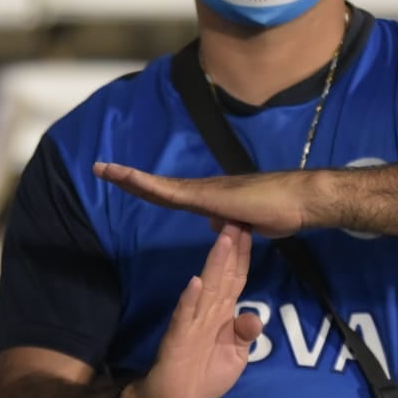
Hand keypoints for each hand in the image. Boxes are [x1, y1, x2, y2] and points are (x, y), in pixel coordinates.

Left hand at [94, 162, 323, 238]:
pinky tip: (133, 180)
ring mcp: (203, 191)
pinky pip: (173, 192)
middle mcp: (200, 192)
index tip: (121, 182)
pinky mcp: (208, 196)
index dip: (144, 189)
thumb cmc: (278, 211)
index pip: (167, 196)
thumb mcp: (244, 228)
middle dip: (129, 179)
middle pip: (156, 187)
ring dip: (131, 178)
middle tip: (100, 169)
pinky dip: (150, 185)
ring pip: (159, 186)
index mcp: (206, 201)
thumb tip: (215, 225)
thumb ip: (228, 226)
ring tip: (105, 170)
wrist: (297, 202)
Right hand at [119, 222, 263, 397]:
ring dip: (215, 265)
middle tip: (238, 220)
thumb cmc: (204, 378)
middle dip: (231, 250)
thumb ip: (243, 336)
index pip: (235, 279)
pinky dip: (190, 299)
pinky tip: (195, 282)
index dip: (243, 257)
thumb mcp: (234, 359)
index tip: (251, 231)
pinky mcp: (177, 337)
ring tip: (223, 240)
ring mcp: (191, 321)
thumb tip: (253, 317)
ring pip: (206, 288)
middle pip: (222, 275)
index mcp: (222, 314)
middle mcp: (207, 311)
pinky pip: (184, 316)